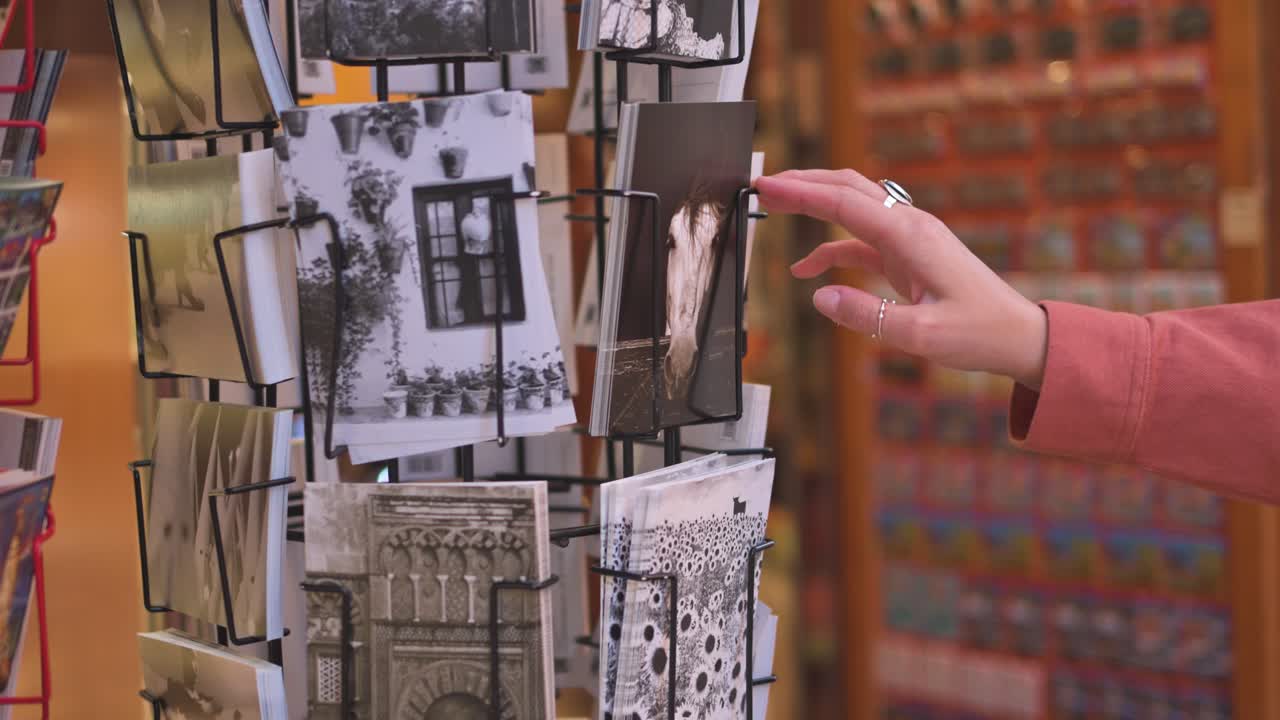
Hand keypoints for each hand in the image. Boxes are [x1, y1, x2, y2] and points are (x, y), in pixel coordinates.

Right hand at [756, 169, 1048, 389]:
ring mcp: (909, 238)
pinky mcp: (909, 254)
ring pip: (853, 206)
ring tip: (776, 208)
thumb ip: (867, 315)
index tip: (765, 186)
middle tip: (761, 186)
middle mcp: (908, 226)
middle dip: (802, 184)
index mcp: (909, 236)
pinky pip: (861, 240)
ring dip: (815, 204)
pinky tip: (809, 269)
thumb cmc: (979, 332)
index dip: (799, 193)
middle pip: (846, 188)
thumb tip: (818, 297)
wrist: (1018, 334)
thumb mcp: (921, 334)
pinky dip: (831, 247)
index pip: (843, 202)